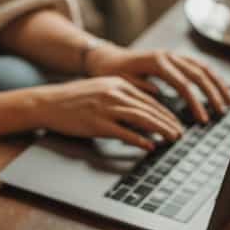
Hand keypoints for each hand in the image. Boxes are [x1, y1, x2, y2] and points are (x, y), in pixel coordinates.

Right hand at [29, 77, 185, 149]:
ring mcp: (106, 108)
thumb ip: (122, 96)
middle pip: (150, 109)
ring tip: (172, 138)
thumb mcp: (101, 89)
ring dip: (161, 130)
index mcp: (118, 84)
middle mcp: (114, 93)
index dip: (166, 112)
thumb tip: (142, 109)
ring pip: (142, 119)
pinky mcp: (98, 123)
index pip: (149, 99)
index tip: (176, 122)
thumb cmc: (74, 99)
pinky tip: (150, 145)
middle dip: (168, 122)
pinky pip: (124, 133)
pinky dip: (140, 140)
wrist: (49, 103)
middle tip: (180, 133)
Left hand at [83, 43, 229, 123]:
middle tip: (222, 112)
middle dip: (213, 94)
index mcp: (157, 62)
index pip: (183, 84)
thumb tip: (159, 97)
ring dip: (218, 84)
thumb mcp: (122, 82)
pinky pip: (198, 66)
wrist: (107, 57)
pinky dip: (211, 77)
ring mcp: (173, 55)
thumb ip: (140, 89)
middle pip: (198, 74)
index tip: (203, 119)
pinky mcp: (175, 58)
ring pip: (202, 68)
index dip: (195, 103)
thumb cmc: (112, 73)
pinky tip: (219, 88)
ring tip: (229, 101)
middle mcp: (168, 56)